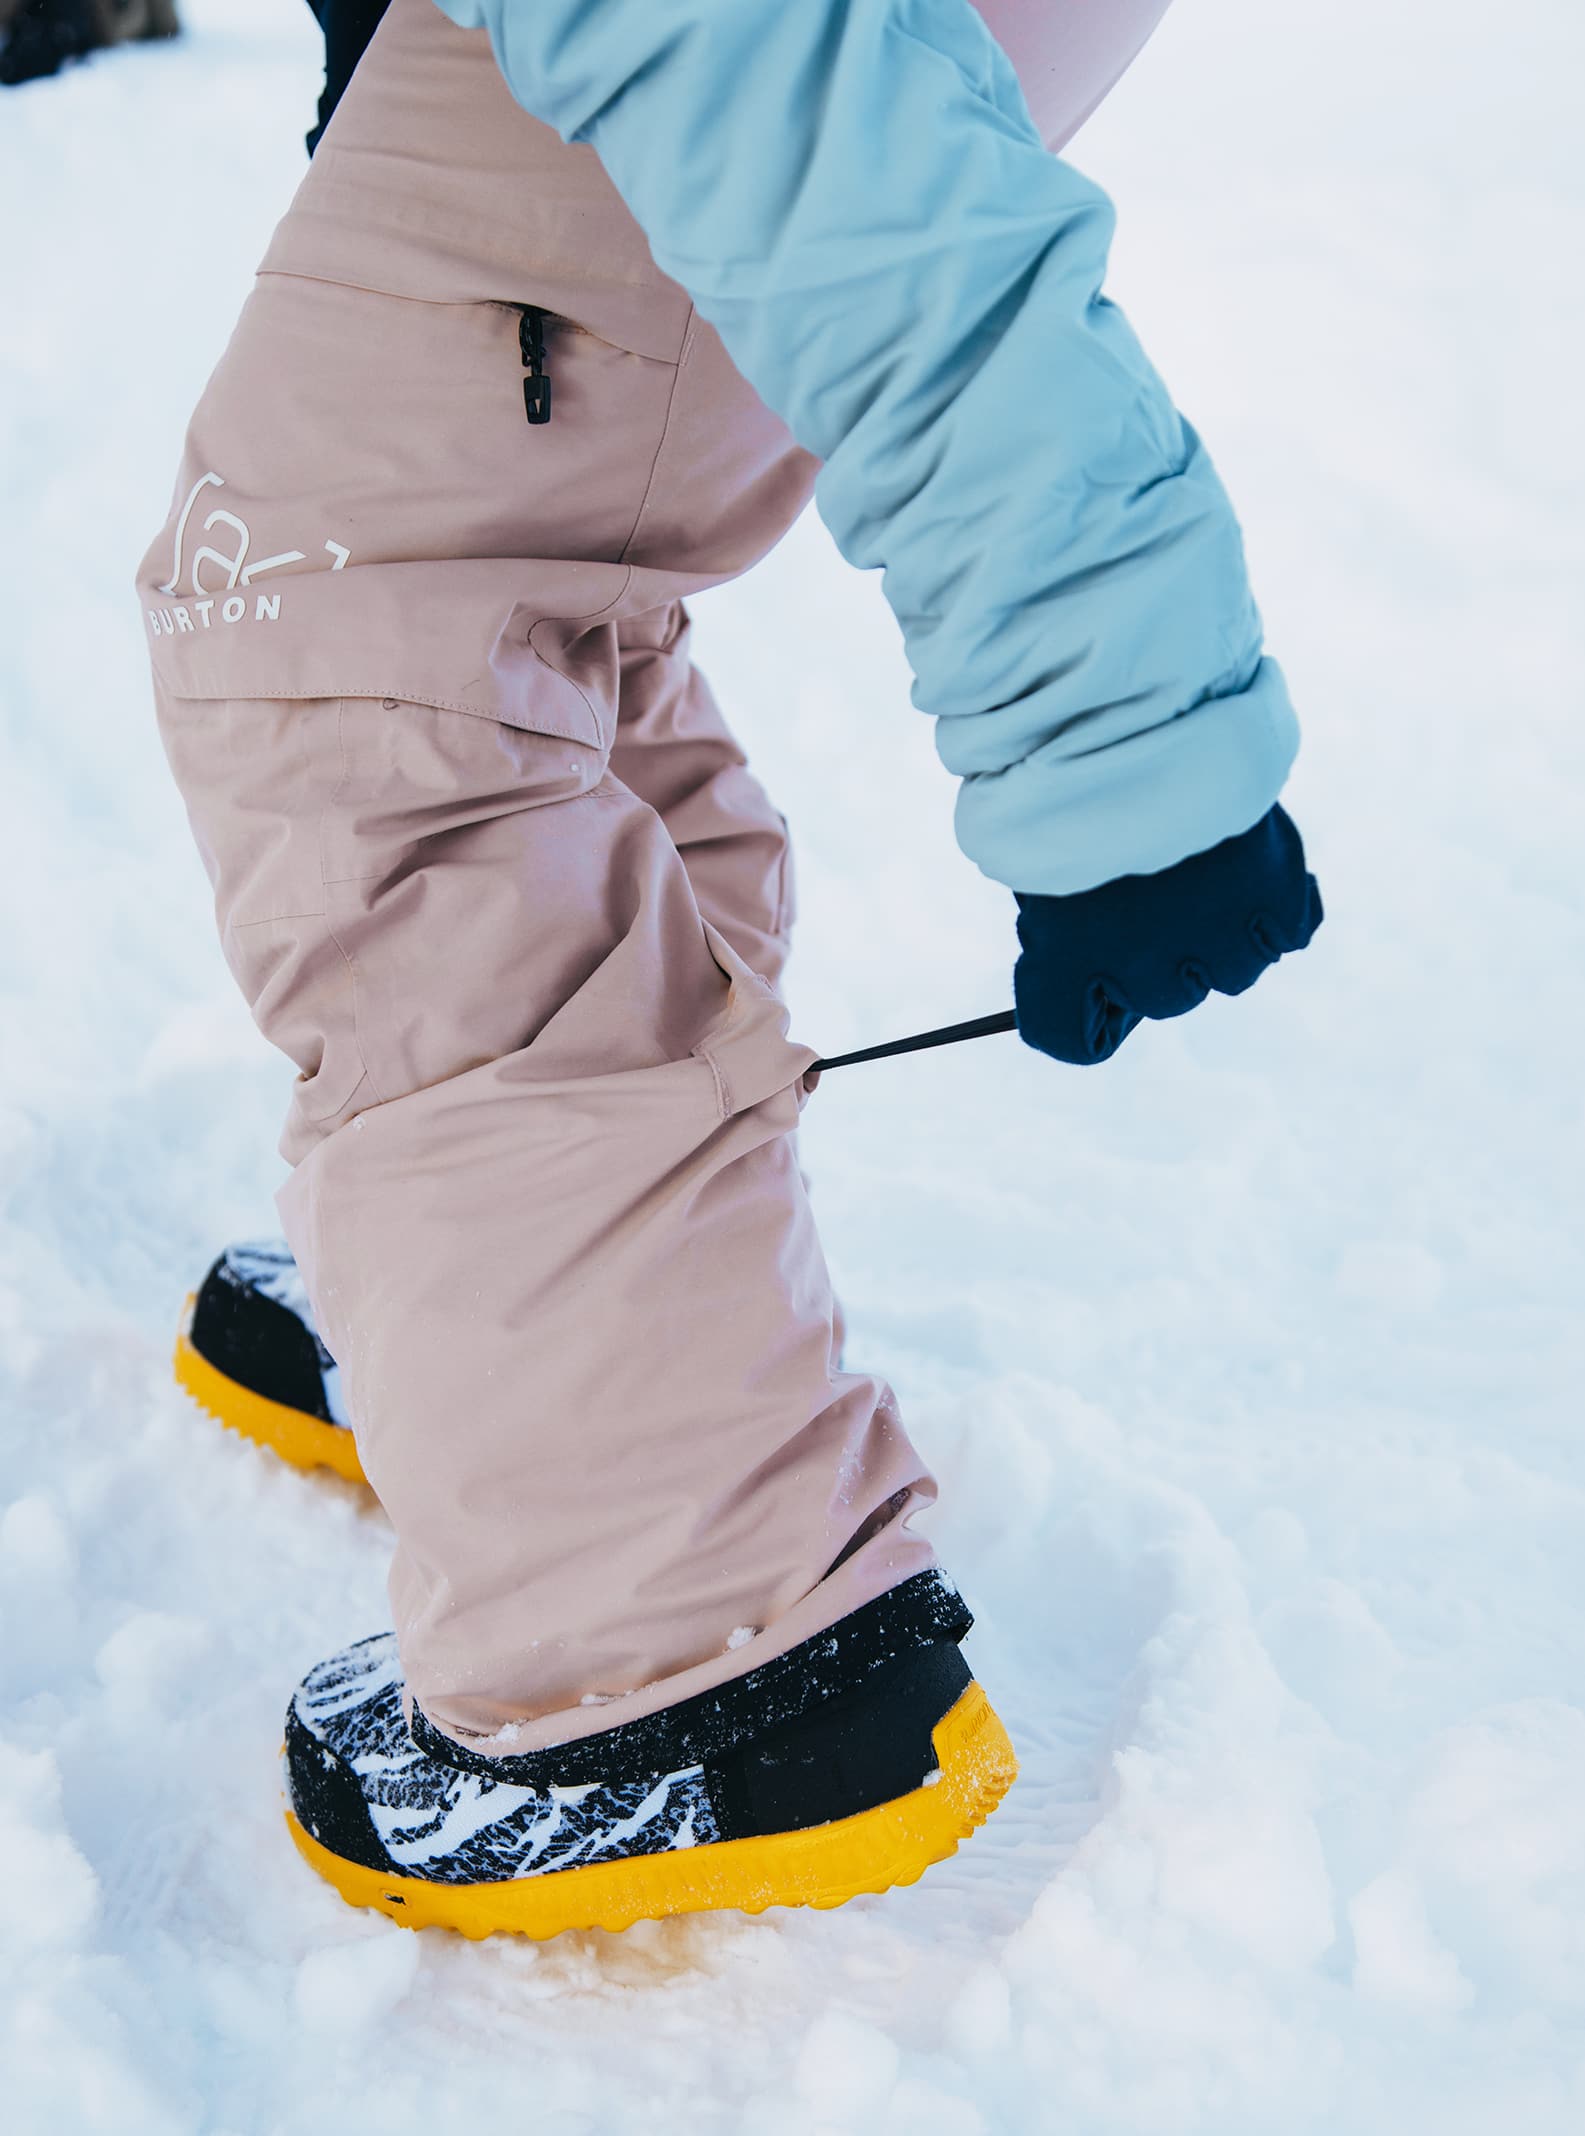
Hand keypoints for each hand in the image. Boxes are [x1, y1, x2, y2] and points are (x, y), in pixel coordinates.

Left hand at [1013, 805, 1322, 1065]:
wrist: (1133, 705)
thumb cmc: (1077, 776)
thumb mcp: (1049, 854)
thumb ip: (1073, 923)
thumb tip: (1106, 970)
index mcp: (1068, 957)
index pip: (1071, 1037)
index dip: (1084, 1011)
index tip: (1090, 982)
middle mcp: (1142, 966)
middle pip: (1168, 996)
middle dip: (1162, 953)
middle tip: (1156, 888)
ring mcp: (1213, 937)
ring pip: (1234, 971)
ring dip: (1224, 931)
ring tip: (1206, 867)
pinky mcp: (1271, 899)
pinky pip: (1288, 931)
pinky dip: (1277, 905)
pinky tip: (1251, 862)